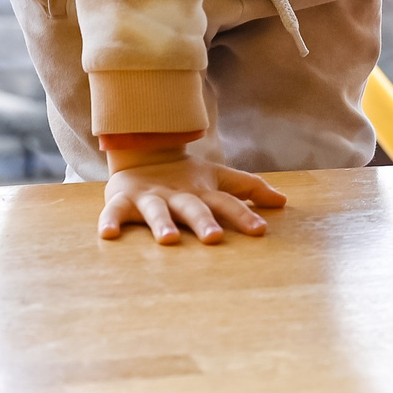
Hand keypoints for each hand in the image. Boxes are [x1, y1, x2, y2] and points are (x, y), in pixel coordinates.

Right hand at [100, 152, 286, 244]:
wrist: (144, 153)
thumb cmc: (186, 177)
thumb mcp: (217, 179)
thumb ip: (249, 189)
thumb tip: (284, 200)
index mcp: (202, 193)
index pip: (227, 204)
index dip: (244, 215)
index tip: (260, 230)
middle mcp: (178, 196)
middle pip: (193, 208)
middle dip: (204, 222)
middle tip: (214, 238)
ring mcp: (150, 197)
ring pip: (156, 211)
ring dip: (162, 224)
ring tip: (169, 239)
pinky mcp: (123, 199)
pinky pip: (115, 212)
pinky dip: (110, 221)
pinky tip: (108, 235)